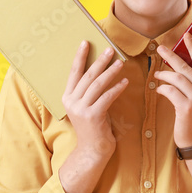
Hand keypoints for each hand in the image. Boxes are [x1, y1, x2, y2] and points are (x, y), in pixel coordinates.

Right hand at [62, 40, 127, 158]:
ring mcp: (81, 109)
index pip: (74, 72)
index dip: (80, 56)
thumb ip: (88, 91)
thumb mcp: (86, 107)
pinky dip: (116, 88)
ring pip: (97, 85)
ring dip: (110, 72)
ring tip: (120, 63)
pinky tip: (125, 81)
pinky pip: (106, 97)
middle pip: (87, 76)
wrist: (92, 150)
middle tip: (110, 49)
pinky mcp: (93, 116)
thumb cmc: (93, 126)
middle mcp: (71, 102)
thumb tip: (100, 69)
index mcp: (67, 97)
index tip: (86, 42)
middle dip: (100, 61)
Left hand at [154, 33, 191, 147]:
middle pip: (185, 67)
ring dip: (164, 74)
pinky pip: (170, 91)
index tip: (186, 36)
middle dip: (171, 56)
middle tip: (160, 48)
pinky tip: (159, 89)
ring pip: (177, 78)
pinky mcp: (187, 108)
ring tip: (157, 74)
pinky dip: (163, 88)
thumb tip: (181, 68)